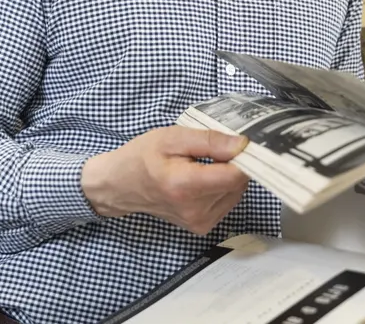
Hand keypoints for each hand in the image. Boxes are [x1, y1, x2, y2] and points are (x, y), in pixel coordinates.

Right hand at [81, 126, 250, 234]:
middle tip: (212, 150)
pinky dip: (222, 188)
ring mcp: (200, 223)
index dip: (243, 157)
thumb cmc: (143, 156)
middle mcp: (196, 210)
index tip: (238, 142)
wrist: (121, 185)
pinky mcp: (202, 227)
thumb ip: (210, 141)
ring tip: (203, 165)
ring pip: (236, 193)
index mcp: (186, 186)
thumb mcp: (172, 137)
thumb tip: (243, 145)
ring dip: (228, 176)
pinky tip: (203, 179)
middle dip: (233, 164)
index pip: (236, 176)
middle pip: (239, 184)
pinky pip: (228, 202)